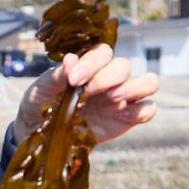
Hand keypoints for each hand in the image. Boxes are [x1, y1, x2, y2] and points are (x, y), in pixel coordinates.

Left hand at [13, 44, 157, 145]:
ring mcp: (121, 98)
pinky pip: (148, 110)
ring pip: (148, 82)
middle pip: (124, 66)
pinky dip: (140, 111)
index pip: (103, 52)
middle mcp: (109, 78)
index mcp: (89, 65)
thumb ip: (56, 75)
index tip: (74, 80)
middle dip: (107, 77)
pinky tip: (120, 116)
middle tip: (88, 93)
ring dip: (134, 87)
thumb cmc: (40, 106)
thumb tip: (70, 60)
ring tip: (112, 98)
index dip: (92, 63)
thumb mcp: (41, 89)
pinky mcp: (127, 120)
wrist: (40, 136)